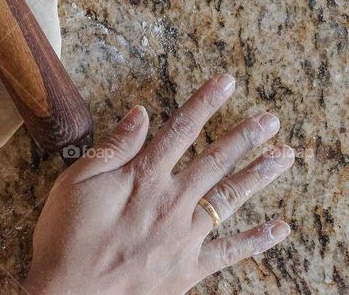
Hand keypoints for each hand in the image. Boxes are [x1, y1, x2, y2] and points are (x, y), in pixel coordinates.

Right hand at [26, 75, 293, 294]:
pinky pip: (231, 251)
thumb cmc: (65, 237)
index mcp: (142, 177)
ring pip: (230, 198)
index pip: (180, 129)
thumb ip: (112, 148)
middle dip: (244, 136)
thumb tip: (139, 115)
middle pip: (215, 160)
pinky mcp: (189, 267)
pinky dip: (258, 240)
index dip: (205, 102)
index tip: (225, 82)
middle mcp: (171, 201)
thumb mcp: (75, 182)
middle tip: (270, 119)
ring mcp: (184, 236)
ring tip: (284, 155)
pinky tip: (280, 228)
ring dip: (259, 174)